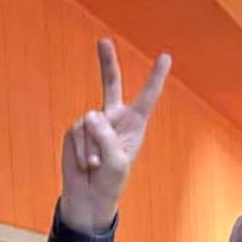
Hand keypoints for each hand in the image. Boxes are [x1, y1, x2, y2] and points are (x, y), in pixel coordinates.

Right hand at [60, 39, 171, 233]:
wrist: (88, 199)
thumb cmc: (110, 183)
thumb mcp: (116, 162)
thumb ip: (106, 137)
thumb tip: (90, 114)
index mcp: (133, 127)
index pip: (146, 99)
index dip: (155, 78)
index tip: (165, 57)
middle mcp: (113, 120)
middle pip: (110, 85)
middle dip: (107, 63)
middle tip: (103, 41)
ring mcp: (93, 124)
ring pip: (90, 122)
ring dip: (92, 148)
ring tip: (96, 166)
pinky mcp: (76, 131)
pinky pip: (77, 132)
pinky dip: (81, 151)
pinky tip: (86, 164)